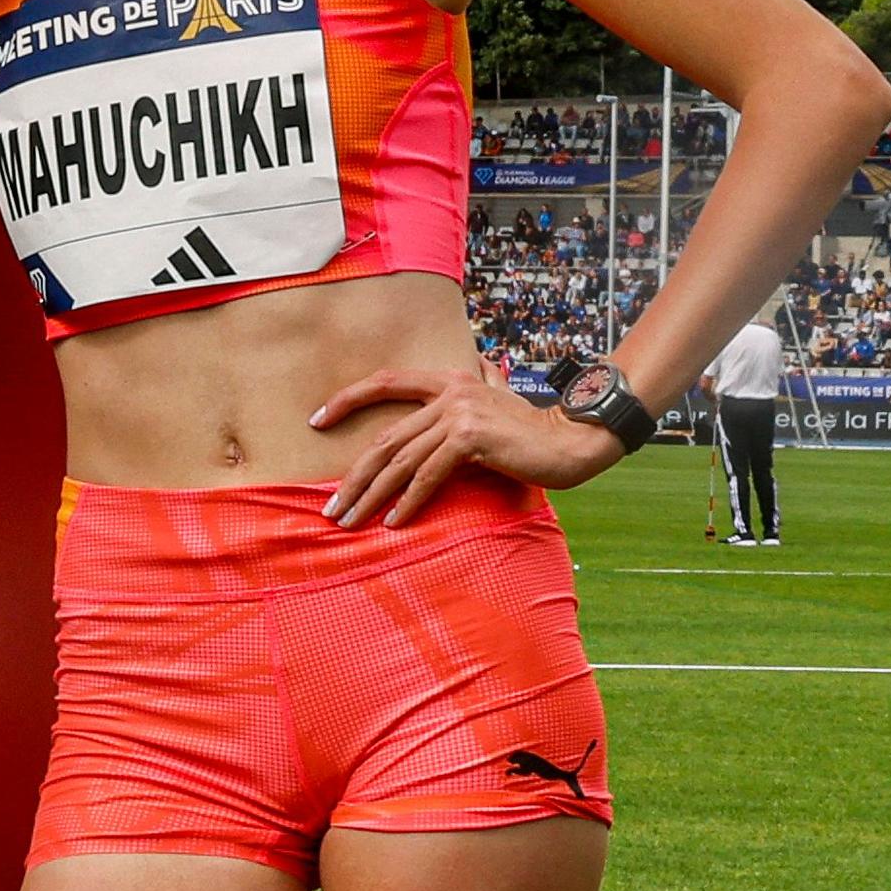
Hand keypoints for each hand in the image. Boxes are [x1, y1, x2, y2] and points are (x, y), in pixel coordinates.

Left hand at [311, 363, 626, 528]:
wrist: (573, 441)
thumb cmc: (534, 428)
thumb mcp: (498, 398)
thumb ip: (480, 383)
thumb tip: (475, 368)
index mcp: (448, 379)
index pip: (385, 382)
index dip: (348, 400)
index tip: (317, 420)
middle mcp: (449, 391)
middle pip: (386, 438)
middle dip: (354, 476)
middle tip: (332, 506)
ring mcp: (458, 413)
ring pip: (400, 461)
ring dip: (372, 496)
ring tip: (350, 520)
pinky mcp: (470, 439)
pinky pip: (428, 476)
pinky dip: (408, 501)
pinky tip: (394, 522)